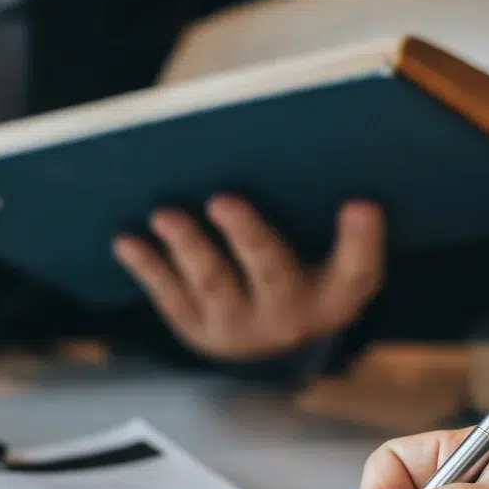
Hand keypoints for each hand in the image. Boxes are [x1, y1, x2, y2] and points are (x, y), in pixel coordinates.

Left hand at [113, 196, 383, 360]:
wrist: (268, 338)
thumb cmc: (306, 271)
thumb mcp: (331, 255)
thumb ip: (328, 216)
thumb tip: (302, 150)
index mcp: (336, 295)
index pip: (358, 270)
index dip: (361, 239)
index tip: (362, 202)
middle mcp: (289, 317)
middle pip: (271, 272)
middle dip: (247, 235)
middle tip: (222, 198)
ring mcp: (239, 327)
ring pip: (212, 284)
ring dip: (186, 247)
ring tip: (164, 214)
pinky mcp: (196, 329)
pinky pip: (169, 295)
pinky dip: (147, 265)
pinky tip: (126, 240)